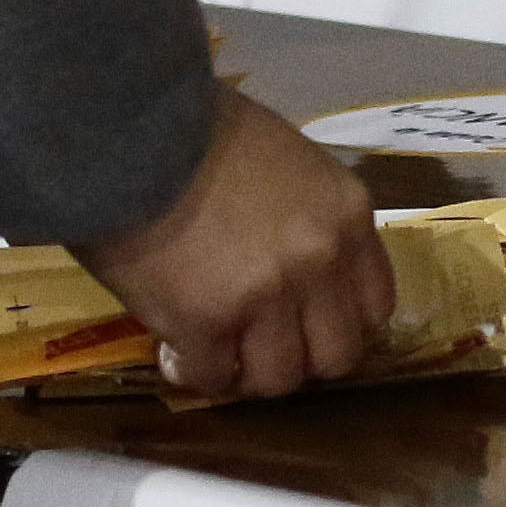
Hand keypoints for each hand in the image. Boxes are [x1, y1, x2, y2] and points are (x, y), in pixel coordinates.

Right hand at [73, 83, 396, 399]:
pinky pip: (211, 377)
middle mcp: (320, 261)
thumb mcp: (285, 158)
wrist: (130, 130)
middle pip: (336, 356)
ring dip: (243, 372)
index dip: (338, 324)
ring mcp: (267, 296)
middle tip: (260, 346)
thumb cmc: (198, 128)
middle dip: (298, 359)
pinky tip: (171, 348)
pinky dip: (191, 371)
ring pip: (277, 379)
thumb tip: (288, 256)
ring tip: (212, 351)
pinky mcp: (206, 322)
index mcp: (346, 216)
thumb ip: (303, 215)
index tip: (307, 324)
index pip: (375, 306)